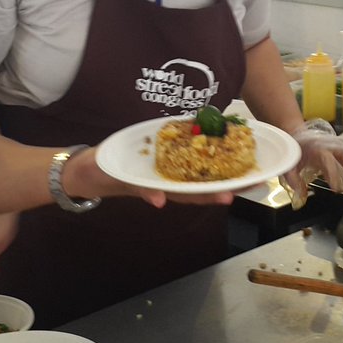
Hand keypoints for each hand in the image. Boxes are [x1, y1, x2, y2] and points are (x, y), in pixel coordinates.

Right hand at [63, 145, 236, 207]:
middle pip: (201, 184)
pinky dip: (202, 149)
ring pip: (197, 171)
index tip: (231, 194)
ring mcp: (166, 168)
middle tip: (253, 180)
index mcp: (160, 187)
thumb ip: (139, 190)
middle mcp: (167, 179)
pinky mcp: (162, 155)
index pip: (190, 193)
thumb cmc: (101, 174)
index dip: (211, 194)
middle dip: (226, 184)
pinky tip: (219, 141)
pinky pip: (185, 153)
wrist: (88, 168)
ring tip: (246, 167)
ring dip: (221, 170)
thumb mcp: (117, 181)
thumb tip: (160, 201)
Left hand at [283, 122, 342, 207]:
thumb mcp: (290, 164)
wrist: (301, 134)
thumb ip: (294, 180)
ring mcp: (339, 144)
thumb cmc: (297, 150)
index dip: (333, 174)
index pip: (326, 160)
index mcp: (315, 148)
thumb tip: (300, 196)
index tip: (337, 188)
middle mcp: (330, 145)